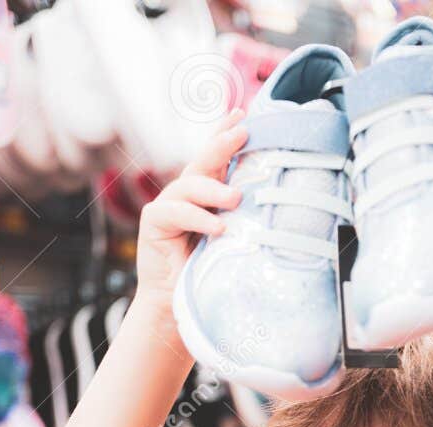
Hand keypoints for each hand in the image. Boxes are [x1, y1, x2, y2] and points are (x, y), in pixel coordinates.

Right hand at [134, 109, 247, 315]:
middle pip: (202, 161)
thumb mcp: (235, 242)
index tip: (244, 114)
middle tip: (243, 132)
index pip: (217, 159)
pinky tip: (217, 228)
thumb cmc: (209, 275)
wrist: (176, 307)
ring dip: (214, 189)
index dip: (226, 134)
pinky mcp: (153, 223)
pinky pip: (175, 212)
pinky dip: (197, 218)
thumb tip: (279, 202)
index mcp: (206, 195)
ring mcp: (167, 206)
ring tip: (236, 199)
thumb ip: (244, 219)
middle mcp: (186, 195)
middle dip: (222, 143)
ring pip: (189, 184)